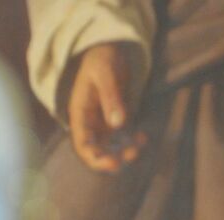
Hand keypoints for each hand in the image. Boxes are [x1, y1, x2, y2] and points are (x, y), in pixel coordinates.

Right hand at [64, 42, 147, 173]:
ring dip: (125, 152)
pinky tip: (143, 137)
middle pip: (96, 152)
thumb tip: (118, 123)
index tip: (113, 163)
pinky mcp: (117, 122)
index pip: (82, 143)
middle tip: (132, 155)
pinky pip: (124, 138)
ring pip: (111, 148)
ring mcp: (103, 124)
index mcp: (80, 113)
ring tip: (139, 146)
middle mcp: (90, 123)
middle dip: (112, 160)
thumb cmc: (103, 59)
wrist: (110, 51)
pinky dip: (133, 141)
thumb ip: (111, 97)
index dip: (94, 158)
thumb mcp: (105, 73)